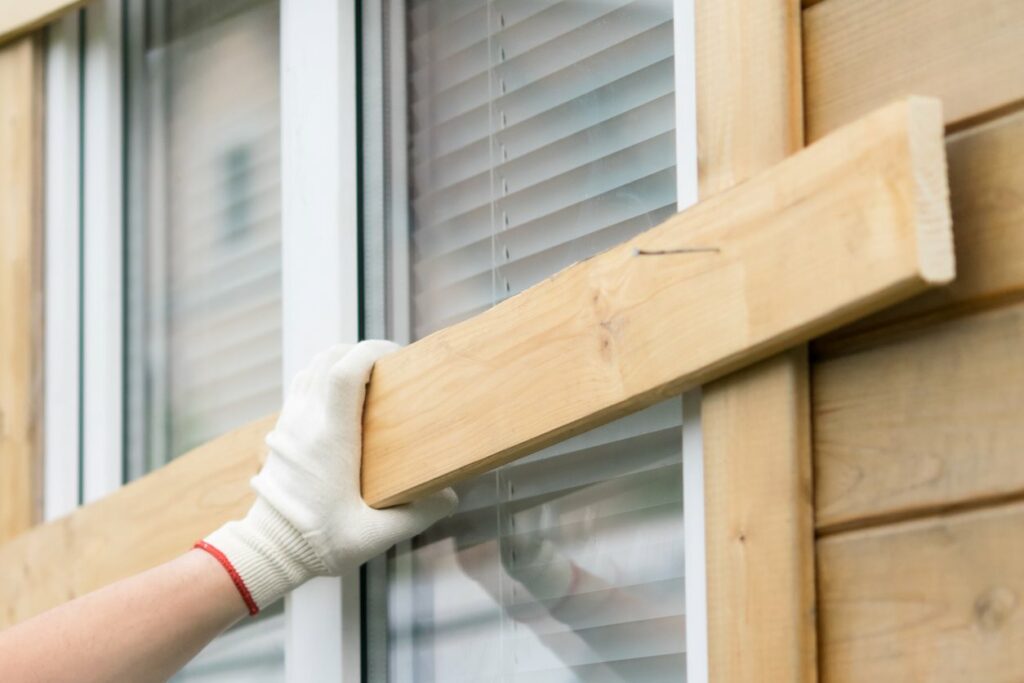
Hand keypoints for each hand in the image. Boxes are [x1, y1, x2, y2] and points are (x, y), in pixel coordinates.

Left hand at [201, 341, 456, 613]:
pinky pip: (302, 384)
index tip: (396, 356)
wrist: (268, 549)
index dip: (372, 351)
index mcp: (331, 437)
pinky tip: (342, 400)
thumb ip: (418, 515)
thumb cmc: (320, 542)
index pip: (345, 371)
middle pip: (328, 358)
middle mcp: (306, 421)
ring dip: (340, 362)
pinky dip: (323, 377)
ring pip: (312, 367)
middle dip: (360, 351)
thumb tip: (451, 495)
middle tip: (389, 366)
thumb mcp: (376, 536)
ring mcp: (289, 422)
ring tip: (368, 378)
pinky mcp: (281, 430)